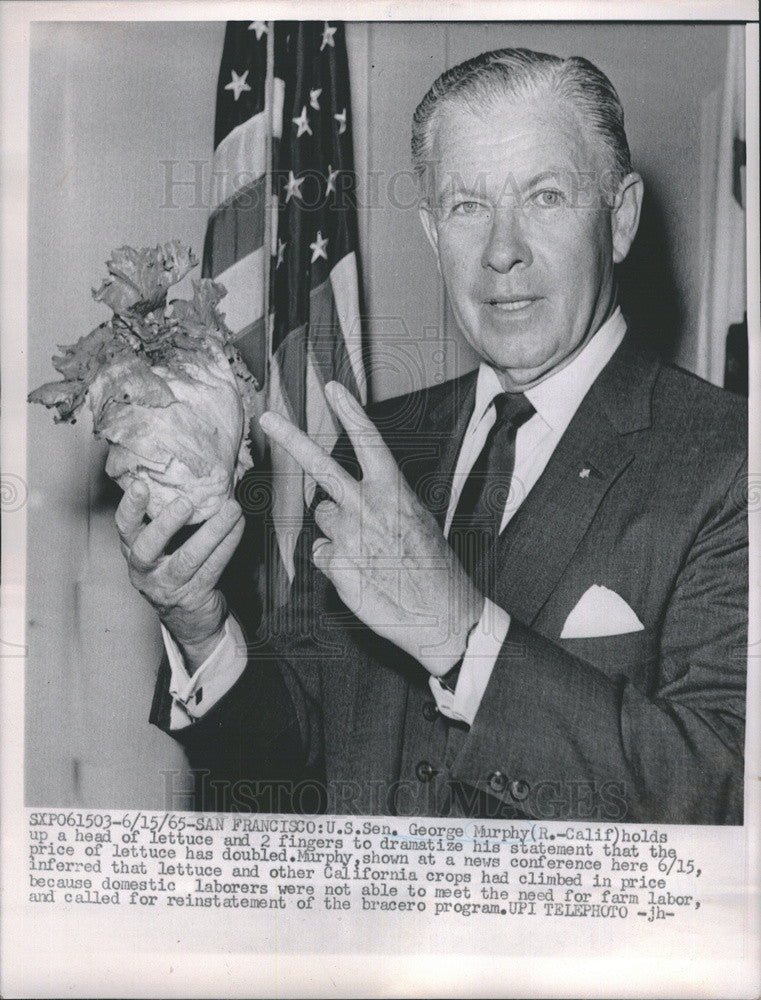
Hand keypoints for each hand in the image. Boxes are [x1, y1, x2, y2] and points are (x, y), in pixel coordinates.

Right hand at [115, 481, 244, 672]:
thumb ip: (167, 517)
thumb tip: (193, 474)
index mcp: (133, 550)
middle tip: (185, 502)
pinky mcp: (194, 596)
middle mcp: (145, 570)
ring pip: (189, 558)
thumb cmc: (175, 567)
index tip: (139, 485)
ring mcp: (168, 586)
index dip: (130, 507)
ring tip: (231, 508)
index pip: (124, 528)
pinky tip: (239, 526)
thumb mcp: (162, 546)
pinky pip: (213, 567)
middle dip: (166, 524)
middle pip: (148, 548)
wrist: (189, 618)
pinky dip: (228, 544)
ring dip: (213, 531)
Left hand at [260, 381, 483, 675]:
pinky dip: (335, 562)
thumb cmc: (433, 569)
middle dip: (291, 439)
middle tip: (267, 419)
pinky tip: (361, 574)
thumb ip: (383, 503)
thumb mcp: (417, 522)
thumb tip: (348, 502)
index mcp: (394, 491)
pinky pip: (322, 553)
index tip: (333, 389)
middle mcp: (367, 506)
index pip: (369, 442)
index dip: (350, 412)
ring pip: (322, 519)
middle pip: (321, 467)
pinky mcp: (336, 566)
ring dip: (336, 530)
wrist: (440, 614)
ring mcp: (348, 535)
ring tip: (368, 553)